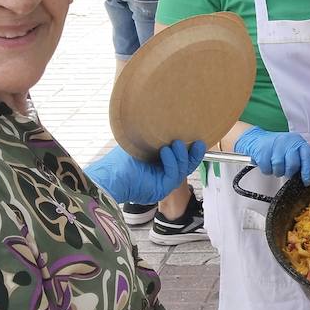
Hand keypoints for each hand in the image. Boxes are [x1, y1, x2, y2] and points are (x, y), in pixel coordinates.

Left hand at [86, 140, 205, 204]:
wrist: (110, 175)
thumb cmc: (121, 159)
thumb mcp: (142, 144)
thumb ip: (156, 138)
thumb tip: (167, 121)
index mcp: (158, 165)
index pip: (179, 158)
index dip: (189, 150)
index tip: (196, 138)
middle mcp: (162, 175)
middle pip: (186, 166)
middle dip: (193, 154)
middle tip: (198, 142)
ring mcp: (163, 183)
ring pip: (182, 170)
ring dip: (181, 156)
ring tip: (175, 143)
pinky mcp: (162, 189)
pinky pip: (174, 175)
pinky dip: (172, 162)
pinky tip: (165, 151)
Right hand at [235, 127, 309, 184]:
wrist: (257, 139)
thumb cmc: (278, 147)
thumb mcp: (293, 148)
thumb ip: (303, 157)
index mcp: (298, 142)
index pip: (307, 156)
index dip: (307, 171)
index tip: (307, 181)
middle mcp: (288, 142)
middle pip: (293, 165)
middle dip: (289, 172)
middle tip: (286, 171)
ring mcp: (275, 146)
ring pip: (279, 168)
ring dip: (277, 171)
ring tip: (276, 166)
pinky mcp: (263, 151)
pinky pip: (267, 169)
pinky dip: (267, 170)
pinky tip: (267, 163)